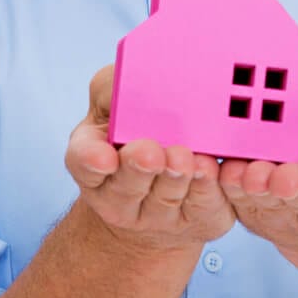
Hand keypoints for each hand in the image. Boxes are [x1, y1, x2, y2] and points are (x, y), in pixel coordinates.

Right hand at [64, 66, 233, 251]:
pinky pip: (205, 207)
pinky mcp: (198, 219)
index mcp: (94, 159)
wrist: (167, 176)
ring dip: (177, 179)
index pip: (83, 162)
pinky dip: (210, 188)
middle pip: (125, 188)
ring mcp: (158, 215)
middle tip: (151, 153)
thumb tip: (129, 77)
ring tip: (187, 159)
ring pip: (166, 199)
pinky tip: (214, 170)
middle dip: (138, 170)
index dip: (91, 160)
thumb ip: (114, 88)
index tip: (104, 158)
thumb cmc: (137, 127)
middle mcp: (119, 196)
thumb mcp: (116, 100)